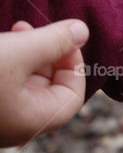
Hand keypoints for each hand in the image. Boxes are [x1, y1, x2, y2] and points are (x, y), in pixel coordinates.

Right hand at [0, 20, 88, 146]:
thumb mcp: (18, 53)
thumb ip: (54, 42)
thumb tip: (84, 30)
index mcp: (31, 122)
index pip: (72, 96)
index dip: (74, 64)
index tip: (64, 37)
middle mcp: (14, 126)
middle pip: (46, 89)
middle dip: (45, 53)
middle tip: (30, 27)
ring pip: (21, 85)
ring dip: (23, 55)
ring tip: (15, 28)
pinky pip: (3, 87)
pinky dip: (7, 64)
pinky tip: (1, 41)